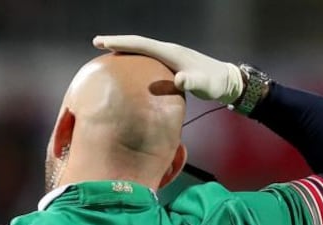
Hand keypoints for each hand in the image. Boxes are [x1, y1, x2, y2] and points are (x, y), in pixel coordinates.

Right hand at [93, 35, 243, 103]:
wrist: (226, 80)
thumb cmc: (214, 83)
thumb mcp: (204, 84)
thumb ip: (192, 81)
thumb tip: (178, 80)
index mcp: (171, 53)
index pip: (142, 44)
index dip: (122, 43)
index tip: (104, 42)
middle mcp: (168, 50)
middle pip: (138, 43)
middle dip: (117, 42)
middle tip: (96, 42)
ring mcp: (169, 56)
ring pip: (142, 48)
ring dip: (124, 48)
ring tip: (106, 51)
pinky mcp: (171, 63)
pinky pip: (147, 57)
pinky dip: (134, 57)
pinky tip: (128, 64)